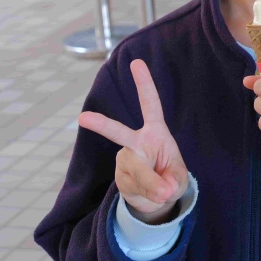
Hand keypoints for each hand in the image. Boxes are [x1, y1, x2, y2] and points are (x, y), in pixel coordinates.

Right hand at [79, 60, 188, 224]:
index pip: (150, 104)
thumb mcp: (178, 178)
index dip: (144, 84)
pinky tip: (149, 194)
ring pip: (135, 172)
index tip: (136, 62)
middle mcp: (136, 142)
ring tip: (161, 191)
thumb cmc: (169, 177)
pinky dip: (147, 195)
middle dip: (101, 125)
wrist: (156, 197)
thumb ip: (170, 182)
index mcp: (155, 132)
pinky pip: (134, 188)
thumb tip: (160, 192)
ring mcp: (125, 160)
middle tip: (83, 118)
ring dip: (151, 184)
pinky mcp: (119, 178)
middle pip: (118, 133)